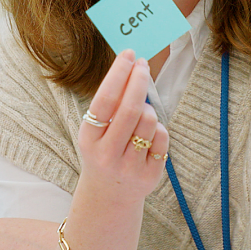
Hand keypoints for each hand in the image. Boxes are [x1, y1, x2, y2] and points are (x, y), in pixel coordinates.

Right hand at [78, 49, 169, 203]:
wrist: (109, 195)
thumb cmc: (104, 149)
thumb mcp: (97, 131)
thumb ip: (111, 105)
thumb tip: (133, 66)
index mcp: (89, 139)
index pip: (105, 100)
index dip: (118, 74)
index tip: (129, 54)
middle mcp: (107, 154)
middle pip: (131, 108)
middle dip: (139, 80)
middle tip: (143, 65)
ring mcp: (129, 166)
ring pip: (149, 121)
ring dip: (149, 109)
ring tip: (141, 115)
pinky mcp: (150, 175)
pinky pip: (162, 137)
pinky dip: (158, 128)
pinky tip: (148, 135)